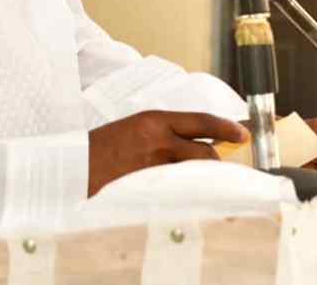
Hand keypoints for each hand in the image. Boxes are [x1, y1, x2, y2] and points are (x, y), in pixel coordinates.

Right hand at [87, 110, 248, 196]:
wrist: (74, 166)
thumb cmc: (99, 148)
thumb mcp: (132, 129)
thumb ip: (161, 134)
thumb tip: (189, 144)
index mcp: (152, 120)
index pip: (201, 121)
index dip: (227, 127)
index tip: (242, 134)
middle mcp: (158, 141)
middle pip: (206, 151)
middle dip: (216, 162)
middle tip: (220, 169)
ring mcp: (156, 166)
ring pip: (197, 173)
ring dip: (203, 178)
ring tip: (203, 184)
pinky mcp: (152, 188)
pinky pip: (182, 190)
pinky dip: (187, 192)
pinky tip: (186, 196)